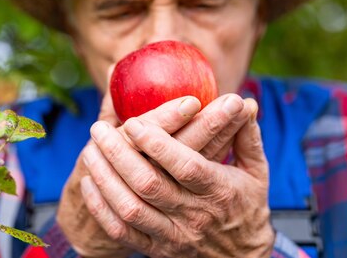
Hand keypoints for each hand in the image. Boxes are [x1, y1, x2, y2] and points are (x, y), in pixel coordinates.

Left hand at [80, 97, 274, 257]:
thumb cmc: (247, 205)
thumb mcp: (256, 171)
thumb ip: (247, 136)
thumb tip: (245, 102)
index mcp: (219, 190)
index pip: (186, 166)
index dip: (158, 144)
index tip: (134, 122)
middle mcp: (194, 215)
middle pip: (149, 185)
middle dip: (119, 154)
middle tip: (100, 129)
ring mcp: (173, 236)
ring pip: (130, 208)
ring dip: (105, 178)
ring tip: (90, 150)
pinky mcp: (157, 250)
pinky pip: (122, 232)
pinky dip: (101, 208)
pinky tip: (90, 183)